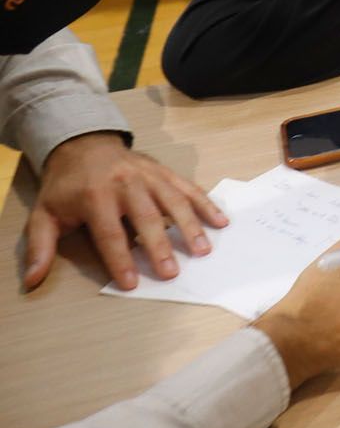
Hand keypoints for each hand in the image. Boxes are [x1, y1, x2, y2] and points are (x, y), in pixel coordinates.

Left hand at [24, 133, 228, 290]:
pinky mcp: (164, 172)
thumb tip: (32, 280)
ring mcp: (149, 176)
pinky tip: (220, 221)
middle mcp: (126, 184)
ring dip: (190, 226)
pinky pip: (189, 188)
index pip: (110, 233)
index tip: (132, 282)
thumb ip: (40, 248)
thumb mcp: (44, 215)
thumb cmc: (66, 187)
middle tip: (173, 272)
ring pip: (173, 202)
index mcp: (95, 196)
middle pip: (147, 218)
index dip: (121, 259)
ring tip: (203, 250)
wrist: (84, 145)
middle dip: (160, 247)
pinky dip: (206, 204)